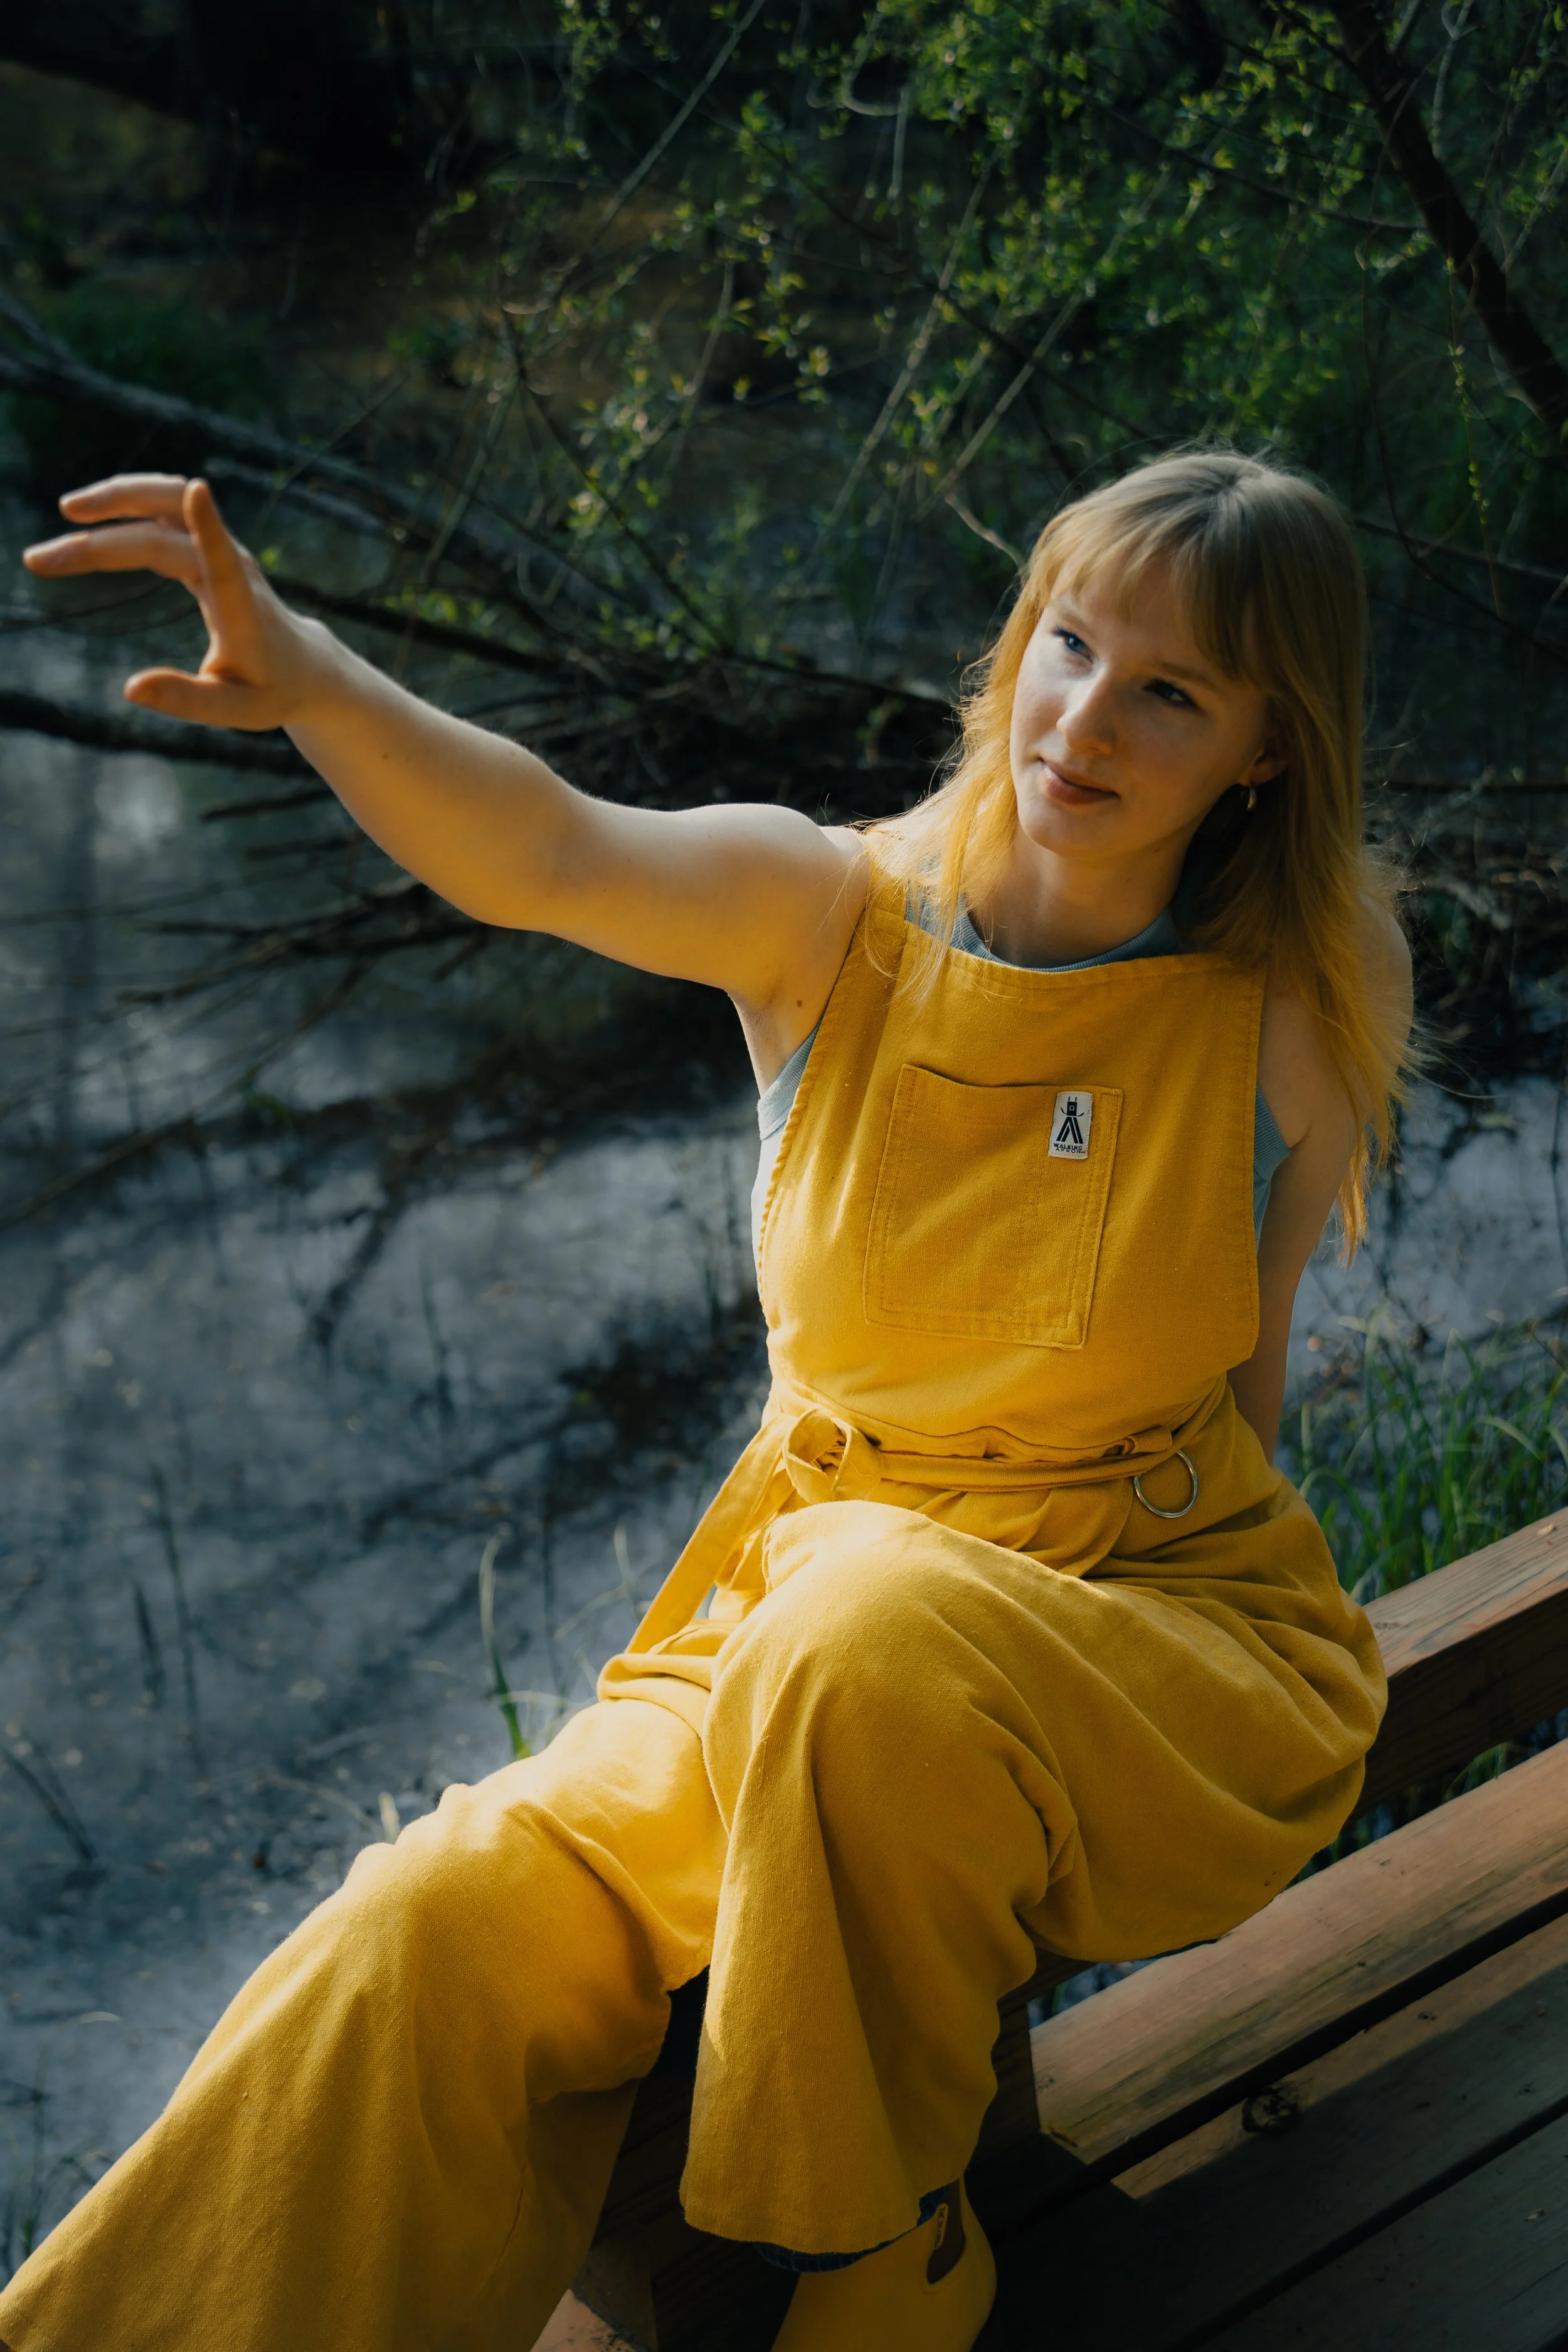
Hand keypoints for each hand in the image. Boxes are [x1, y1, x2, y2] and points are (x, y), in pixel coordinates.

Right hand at [23, 474, 335, 732]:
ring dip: (118, 499)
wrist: (304, 665)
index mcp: (242, 609)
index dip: (211, 528)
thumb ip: (188, 701)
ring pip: (169, 502)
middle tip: (42, 559)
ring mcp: (223, 548)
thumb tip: (131, 688)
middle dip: (102, 540)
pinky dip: (129, 505)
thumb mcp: (237, 712)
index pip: (225, 562)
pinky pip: (167, 509)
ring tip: (67, 512)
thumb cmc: (270, 691)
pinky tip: (90, 517)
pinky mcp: (210, 544)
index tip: (199, 492)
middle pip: (167, 531)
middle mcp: (235, 567)